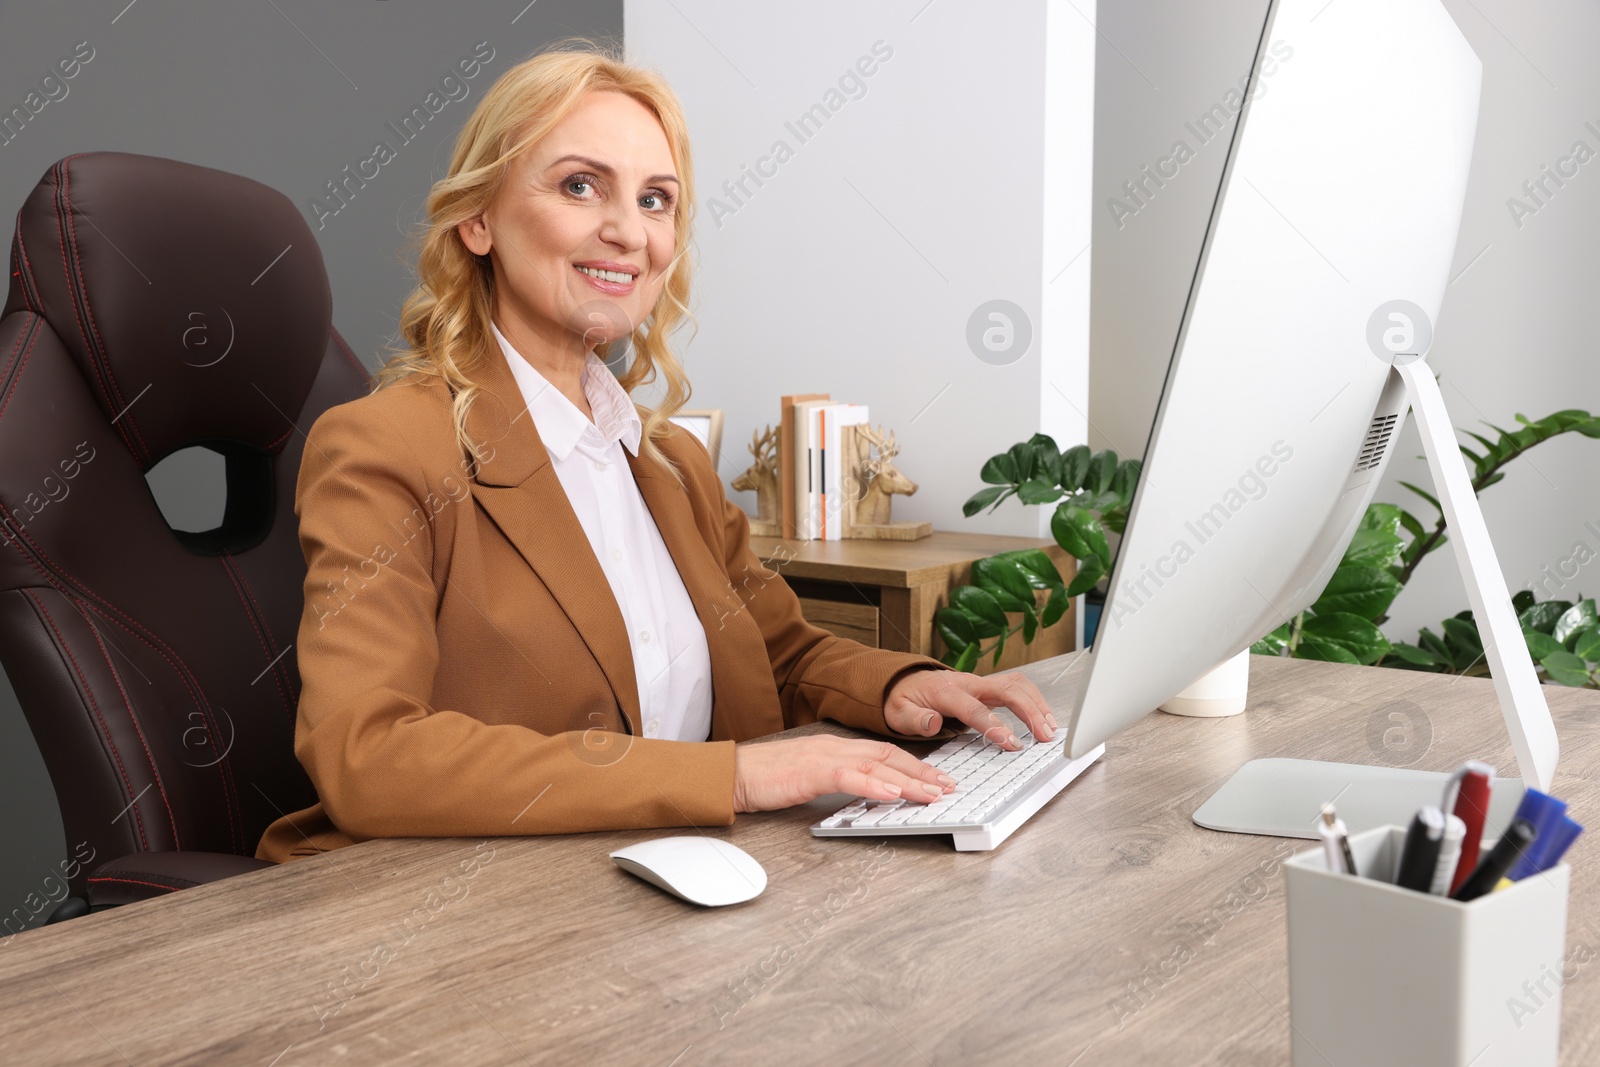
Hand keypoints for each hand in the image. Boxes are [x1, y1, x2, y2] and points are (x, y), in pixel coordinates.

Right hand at [732, 735, 956, 812]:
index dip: (915, 765)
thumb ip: (838, 780)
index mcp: (835, 747)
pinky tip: (892, 792)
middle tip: (948, 786)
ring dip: (908, 780)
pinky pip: (848, 776)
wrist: (731, 774)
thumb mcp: (810, 777)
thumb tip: (867, 793)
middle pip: (888, 755)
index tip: (937, 779)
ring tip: (932, 793)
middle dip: (922, 771)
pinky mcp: (809, 772)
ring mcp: (822, 757)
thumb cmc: (765, 778)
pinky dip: (873, 784)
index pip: (884, 752)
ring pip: (876, 764)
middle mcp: (834, 747)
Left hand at [883, 669, 1056, 749]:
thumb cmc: (904, 699)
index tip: (1012, 743)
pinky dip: (1034, 701)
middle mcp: (968, 683)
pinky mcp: (988, 687)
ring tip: (1050, 729)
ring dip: (1037, 704)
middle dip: (1029, 711)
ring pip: (1017, 684)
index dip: (995, 726)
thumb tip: (933, 723)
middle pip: (1006, 688)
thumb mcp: (899, 712)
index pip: (975, 709)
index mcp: (946, 691)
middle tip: (1044, 735)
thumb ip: (915, 719)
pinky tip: (1043, 719)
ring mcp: (980, 683)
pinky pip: (1017, 688)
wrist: (904, 681)